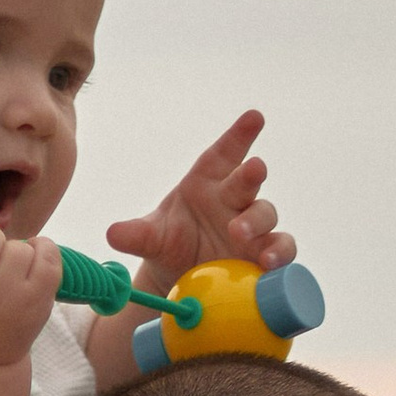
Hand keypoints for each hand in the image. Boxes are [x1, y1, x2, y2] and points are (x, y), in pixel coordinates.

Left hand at [106, 109, 293, 305]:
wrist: (181, 279)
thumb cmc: (170, 244)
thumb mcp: (151, 238)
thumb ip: (137, 234)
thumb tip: (113, 233)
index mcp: (208, 182)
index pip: (225, 153)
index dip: (239, 135)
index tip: (254, 117)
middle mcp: (234, 200)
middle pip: (248, 180)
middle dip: (251, 174)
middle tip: (254, 169)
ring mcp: (253, 227)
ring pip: (266, 214)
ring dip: (258, 221)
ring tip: (241, 233)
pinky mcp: (264, 254)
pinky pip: (281, 249)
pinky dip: (279, 254)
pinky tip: (269, 263)